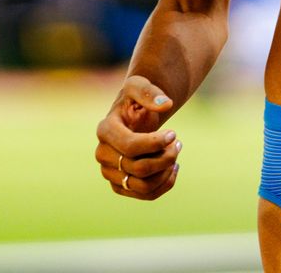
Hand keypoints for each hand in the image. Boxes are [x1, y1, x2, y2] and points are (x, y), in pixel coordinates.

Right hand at [93, 74, 180, 200]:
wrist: (133, 115)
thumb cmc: (136, 99)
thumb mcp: (140, 86)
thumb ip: (150, 92)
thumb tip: (166, 104)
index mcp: (104, 130)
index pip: (130, 147)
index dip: (155, 143)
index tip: (174, 134)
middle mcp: (102, 154)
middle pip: (139, 168)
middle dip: (166, 157)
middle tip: (179, 143)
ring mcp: (109, 173)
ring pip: (143, 186)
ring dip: (166, 172)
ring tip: (176, 155)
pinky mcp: (120, 186)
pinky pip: (145, 195)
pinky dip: (164, 184)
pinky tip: (173, 168)